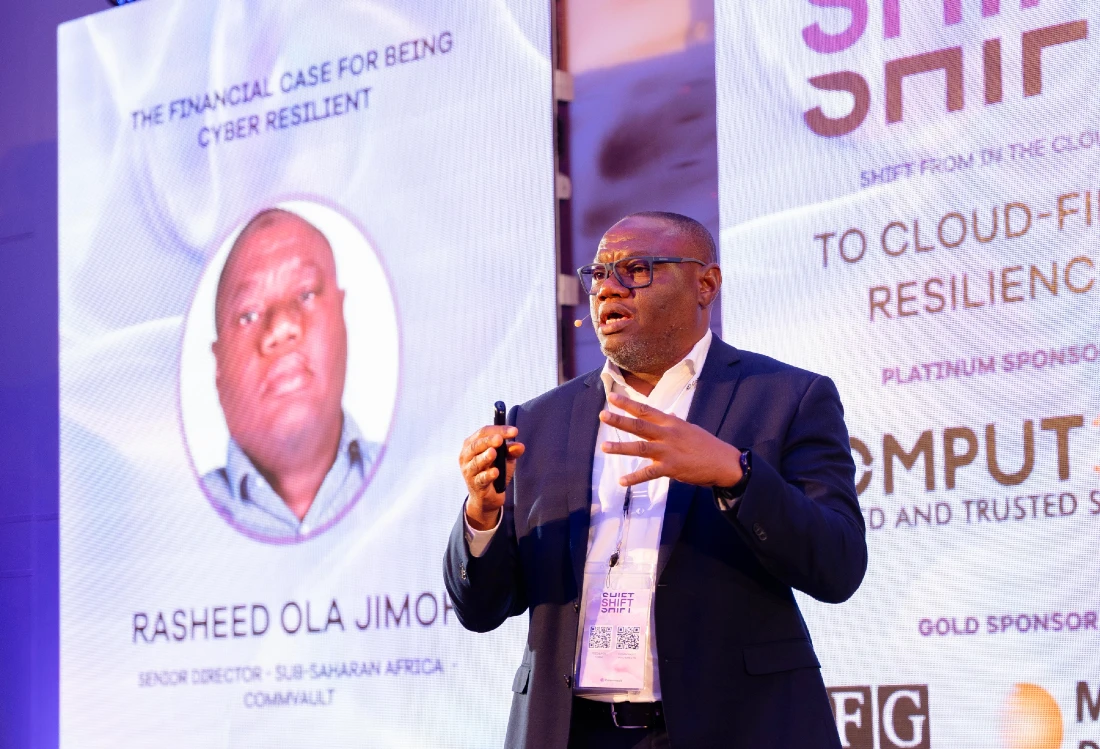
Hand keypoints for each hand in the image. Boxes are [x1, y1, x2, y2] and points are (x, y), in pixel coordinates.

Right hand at [458, 425, 525, 529]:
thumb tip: (520, 446)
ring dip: (485, 457)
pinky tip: (496, 472)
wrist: (488, 497)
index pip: (484, 432)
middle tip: (500, 439)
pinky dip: (488, 475)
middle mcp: (467, 456)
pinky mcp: (474, 485)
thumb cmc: (494, 471)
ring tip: (493, 453)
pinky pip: (481, 479)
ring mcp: (469, 471)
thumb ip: (511, 451)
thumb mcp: (505, 459)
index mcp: (472, 444)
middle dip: (489, 441)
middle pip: (477, 445)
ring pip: (476, 462)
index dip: (499, 430)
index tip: (514, 431)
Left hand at [600, 391, 741, 487]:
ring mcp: (668, 451)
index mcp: (671, 423)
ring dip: (621, 447)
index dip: (628, 403)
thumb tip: (663, 414)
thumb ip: (672, 422)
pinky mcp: (671, 468)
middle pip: (639, 425)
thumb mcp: (688, 427)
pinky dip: (635, 478)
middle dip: (620, 420)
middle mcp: (668, 434)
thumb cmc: (705, 444)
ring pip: (640, 448)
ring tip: (604, 447)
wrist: (723, 462)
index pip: (646, 410)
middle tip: (603, 415)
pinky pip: (649, 473)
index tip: (612, 397)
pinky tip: (622, 481)